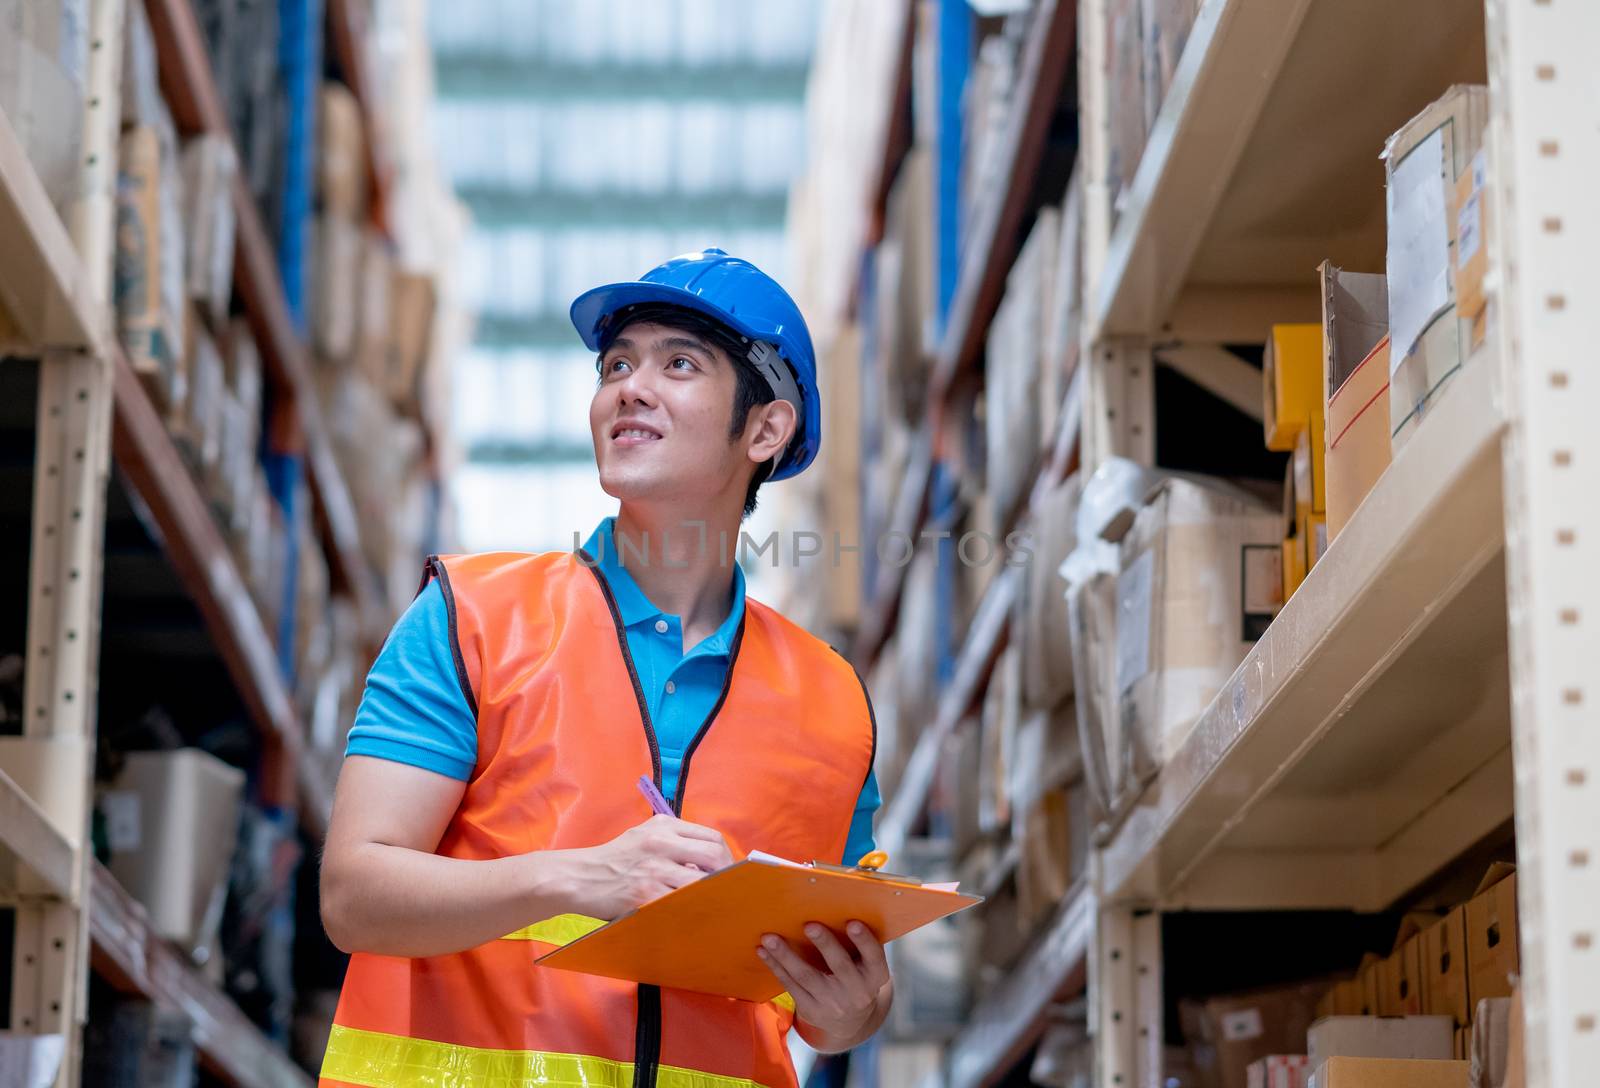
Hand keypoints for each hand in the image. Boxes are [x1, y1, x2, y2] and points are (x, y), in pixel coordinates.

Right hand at [552, 815, 733, 919]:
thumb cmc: (614, 858)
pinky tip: (692, 914)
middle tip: (728, 889)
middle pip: (713, 856)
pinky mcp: (645, 895)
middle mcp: (661, 843)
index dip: (726, 856)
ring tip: (713, 904)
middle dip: (726, 874)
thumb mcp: (643, 835)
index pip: (710, 837)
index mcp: (663, 826)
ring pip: (700, 882)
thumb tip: (707, 861)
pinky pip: (679, 904)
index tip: (730, 870)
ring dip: (710, 894)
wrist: (579, 877)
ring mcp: (654, 870)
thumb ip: (674, 841)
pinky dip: (690, 909)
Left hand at [756, 920, 890, 1049]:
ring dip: (786, 955)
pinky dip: (776, 966)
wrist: (850, 1020)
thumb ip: (857, 942)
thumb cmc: (856, 975)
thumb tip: (831, 903)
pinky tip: (763, 951)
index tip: (853, 923)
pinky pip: (790, 985)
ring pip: (807, 976)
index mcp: (875, 975)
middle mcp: (857, 992)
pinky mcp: (811, 1010)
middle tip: (809, 925)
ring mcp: (833, 1003)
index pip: (874, 956)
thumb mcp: (866, 964)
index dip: (864, 941)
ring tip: (770, 937)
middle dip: (825, 944)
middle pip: (840, 966)